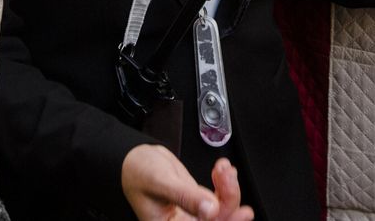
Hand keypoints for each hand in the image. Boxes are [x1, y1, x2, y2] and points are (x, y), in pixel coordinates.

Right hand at [122, 147, 253, 220]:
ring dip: (227, 188)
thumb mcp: (160, 182)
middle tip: (229, 178)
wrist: (134, 159)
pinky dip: (225, 184)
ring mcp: (192, 215)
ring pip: (221, 210)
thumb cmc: (137, 172)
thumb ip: (185, 196)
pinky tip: (223, 171)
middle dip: (229, 200)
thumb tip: (211, 209)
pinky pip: (219, 199)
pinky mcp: (198, 202)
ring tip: (223, 169)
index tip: (240, 212)